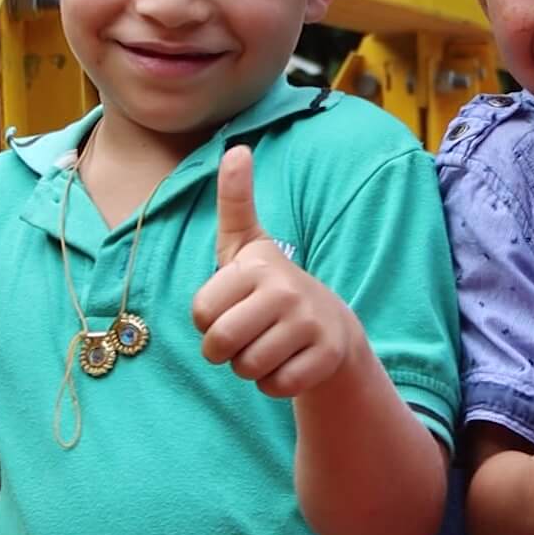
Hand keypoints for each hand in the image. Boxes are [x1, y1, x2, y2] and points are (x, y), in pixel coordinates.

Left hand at [192, 145, 361, 397]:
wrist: (332, 327)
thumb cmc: (272, 287)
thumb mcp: (248, 245)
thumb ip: (236, 201)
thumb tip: (235, 148)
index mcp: (260, 264)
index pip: (201, 313)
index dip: (209, 320)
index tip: (233, 307)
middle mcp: (287, 290)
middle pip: (219, 345)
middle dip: (225, 351)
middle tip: (247, 335)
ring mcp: (310, 324)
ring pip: (247, 368)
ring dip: (251, 367)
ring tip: (270, 346)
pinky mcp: (326, 357)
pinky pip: (275, 386)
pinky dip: (275, 384)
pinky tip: (289, 363)